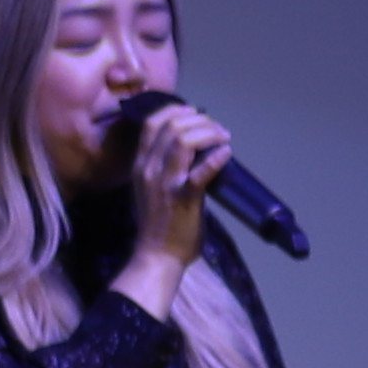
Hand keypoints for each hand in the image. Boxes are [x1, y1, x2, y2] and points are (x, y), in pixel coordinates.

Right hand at [105, 98, 230, 307]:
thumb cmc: (158, 223)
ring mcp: (165, 182)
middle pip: (171, 125)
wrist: (157, 256)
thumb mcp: (151, 187)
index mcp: (140, 165)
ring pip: (183, 139)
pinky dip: (216, 157)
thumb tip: (191, 146)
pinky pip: (201, 171)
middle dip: (199, 120)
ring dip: (209, 132)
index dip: (175, 110)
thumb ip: (164, 165)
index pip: (151, 123)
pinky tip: (227, 153)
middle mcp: (149, 168)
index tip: (195, 114)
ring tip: (224, 138)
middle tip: (217, 129)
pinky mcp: (183, 197)